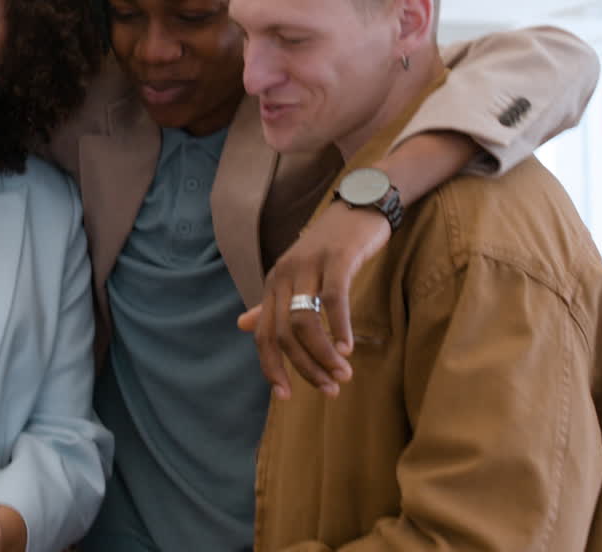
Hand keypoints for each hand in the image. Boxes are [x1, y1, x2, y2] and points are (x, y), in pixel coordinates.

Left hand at [238, 201, 390, 398]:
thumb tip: (242, 327)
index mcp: (273, 284)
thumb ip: (272, 304)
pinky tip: (348, 348)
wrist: (359, 206)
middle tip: (330, 390)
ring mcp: (309, 265)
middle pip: (285, 335)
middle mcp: (285, 275)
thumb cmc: (330, 247)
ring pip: (306, 321)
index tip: (285, 397)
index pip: (264, 336)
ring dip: (324, 355)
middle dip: (305, 368)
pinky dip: (339, 328)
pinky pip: (333, 299)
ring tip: (343, 374)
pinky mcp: (337, 258)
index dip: (272, 369)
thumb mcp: (298, 275)